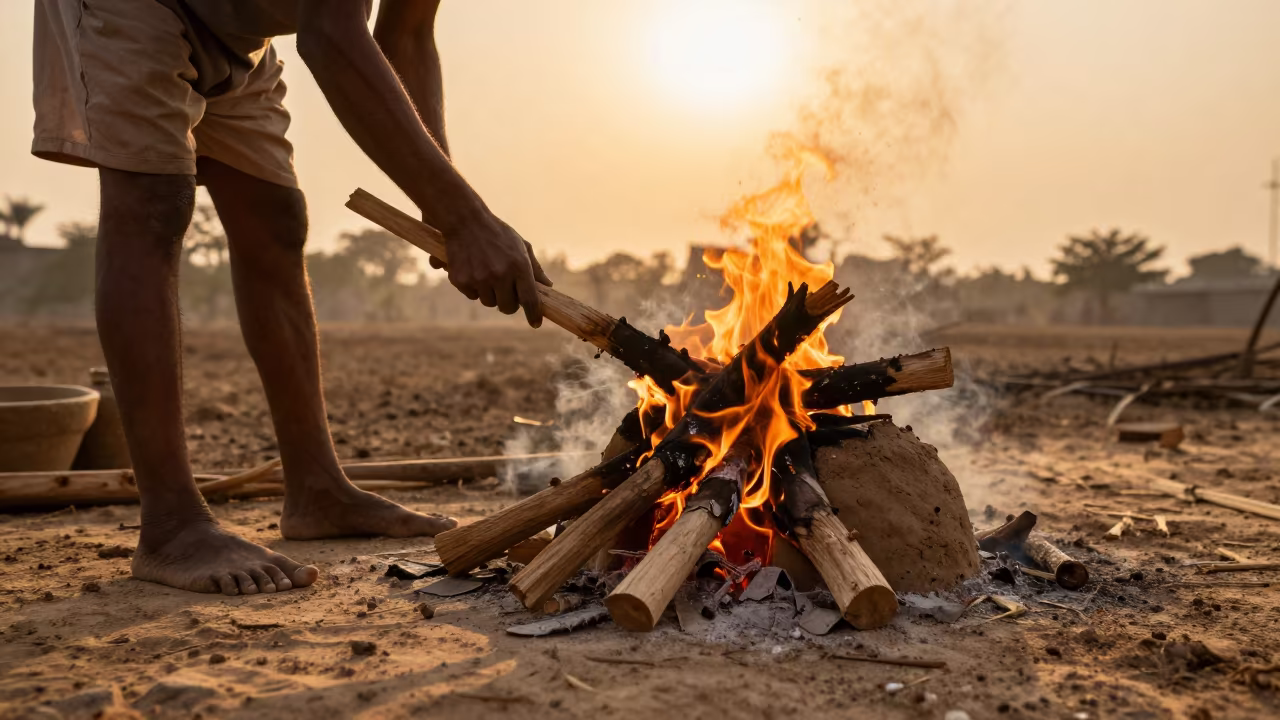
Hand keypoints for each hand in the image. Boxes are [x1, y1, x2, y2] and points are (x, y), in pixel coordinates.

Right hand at [427, 215, 552, 326]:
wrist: (465, 221)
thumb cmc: (498, 233)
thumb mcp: (521, 245)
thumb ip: (535, 268)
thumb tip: (548, 287)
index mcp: (519, 266)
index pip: (530, 300)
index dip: (534, 315)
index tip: (535, 323)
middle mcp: (500, 275)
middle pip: (508, 307)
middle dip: (509, 303)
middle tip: (506, 293)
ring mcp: (479, 278)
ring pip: (489, 302)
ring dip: (490, 295)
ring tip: (488, 275)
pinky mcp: (461, 280)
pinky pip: (472, 295)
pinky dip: (474, 288)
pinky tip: (474, 270)